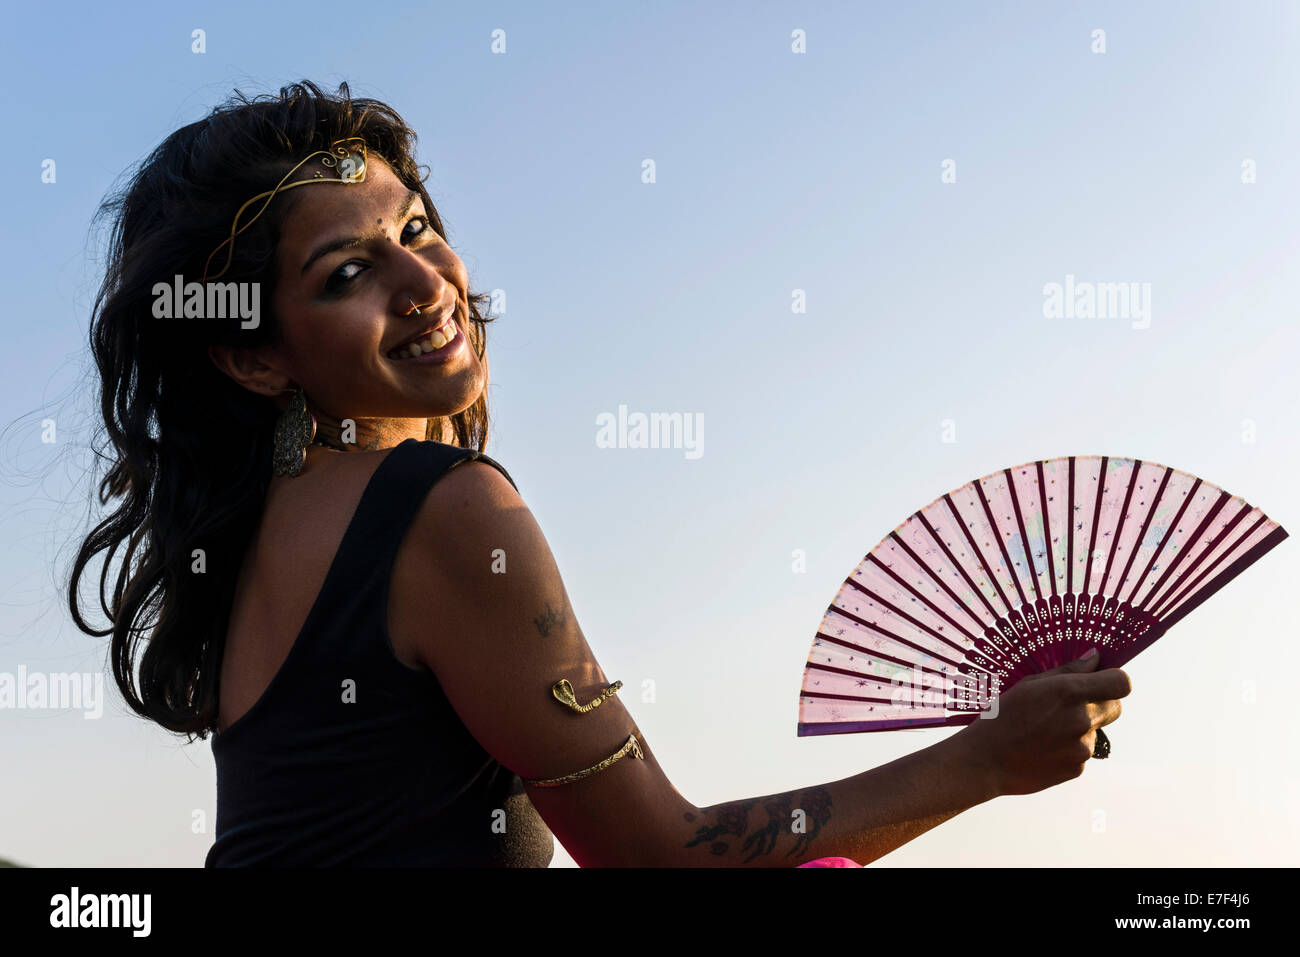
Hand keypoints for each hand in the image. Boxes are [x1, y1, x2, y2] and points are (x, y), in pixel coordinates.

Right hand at [955, 649, 1131, 796]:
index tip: (1103, 681)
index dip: (1115, 680)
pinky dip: (1069, 748)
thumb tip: (1095, 657)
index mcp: (1070, 692)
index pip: (1121, 683)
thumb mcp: (1029, 685)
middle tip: (1070, 705)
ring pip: (1096, 730)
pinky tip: (1043, 748)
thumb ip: (1067, 671)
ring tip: (1045, 731)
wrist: (985, 761)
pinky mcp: (1078, 768)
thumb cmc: (1001, 716)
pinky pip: (1084, 752)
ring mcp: (1082, 747)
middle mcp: (1082, 719)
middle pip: (1116, 707)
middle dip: (1101, 703)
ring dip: (1080, 728)